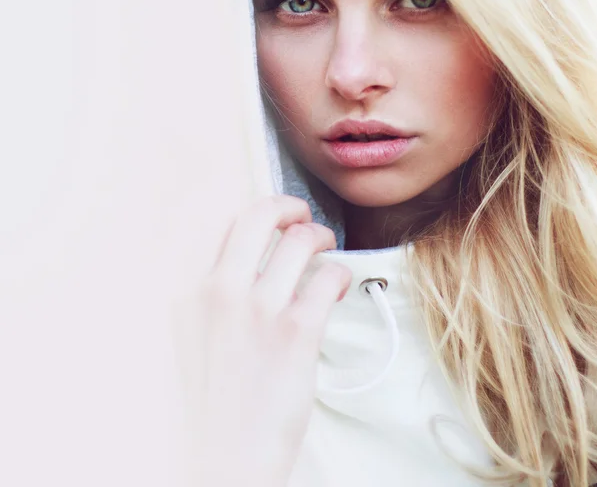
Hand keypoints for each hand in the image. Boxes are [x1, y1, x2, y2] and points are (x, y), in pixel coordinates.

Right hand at [197, 195, 351, 486]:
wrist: (224, 458)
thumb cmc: (211, 403)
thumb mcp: (193, 340)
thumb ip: (214, 298)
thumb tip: (248, 266)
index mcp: (191, 292)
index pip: (224, 227)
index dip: (255, 212)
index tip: (273, 215)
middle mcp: (221, 291)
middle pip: (259, 215)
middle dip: (287, 205)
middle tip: (301, 214)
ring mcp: (260, 310)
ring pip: (300, 241)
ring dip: (320, 236)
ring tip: (326, 247)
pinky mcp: (297, 333)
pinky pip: (328, 277)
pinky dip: (339, 273)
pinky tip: (338, 285)